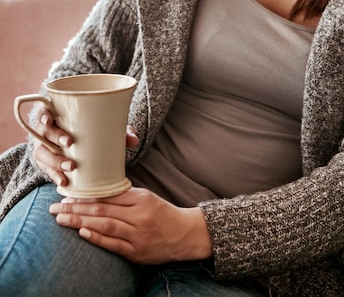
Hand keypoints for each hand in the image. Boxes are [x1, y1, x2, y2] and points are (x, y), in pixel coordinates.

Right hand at [33, 105, 138, 187]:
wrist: (85, 145)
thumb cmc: (93, 130)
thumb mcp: (106, 126)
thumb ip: (120, 131)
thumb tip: (134, 141)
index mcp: (57, 115)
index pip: (44, 110)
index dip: (43, 113)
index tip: (50, 118)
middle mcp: (47, 131)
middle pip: (44, 131)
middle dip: (55, 136)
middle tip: (69, 142)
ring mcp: (45, 147)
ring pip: (42, 153)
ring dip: (54, 160)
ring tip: (70, 167)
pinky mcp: (47, 163)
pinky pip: (46, 169)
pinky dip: (54, 175)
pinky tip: (63, 181)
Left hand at [49, 187, 212, 263]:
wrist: (186, 234)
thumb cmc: (163, 213)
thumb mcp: (147, 198)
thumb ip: (125, 196)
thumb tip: (97, 192)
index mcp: (141, 199)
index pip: (107, 195)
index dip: (85, 195)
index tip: (66, 194)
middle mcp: (139, 216)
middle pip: (102, 210)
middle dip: (75, 208)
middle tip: (55, 207)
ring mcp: (138, 235)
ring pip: (105, 225)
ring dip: (80, 222)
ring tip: (62, 219)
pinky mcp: (137, 252)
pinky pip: (113, 244)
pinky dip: (97, 237)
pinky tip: (82, 232)